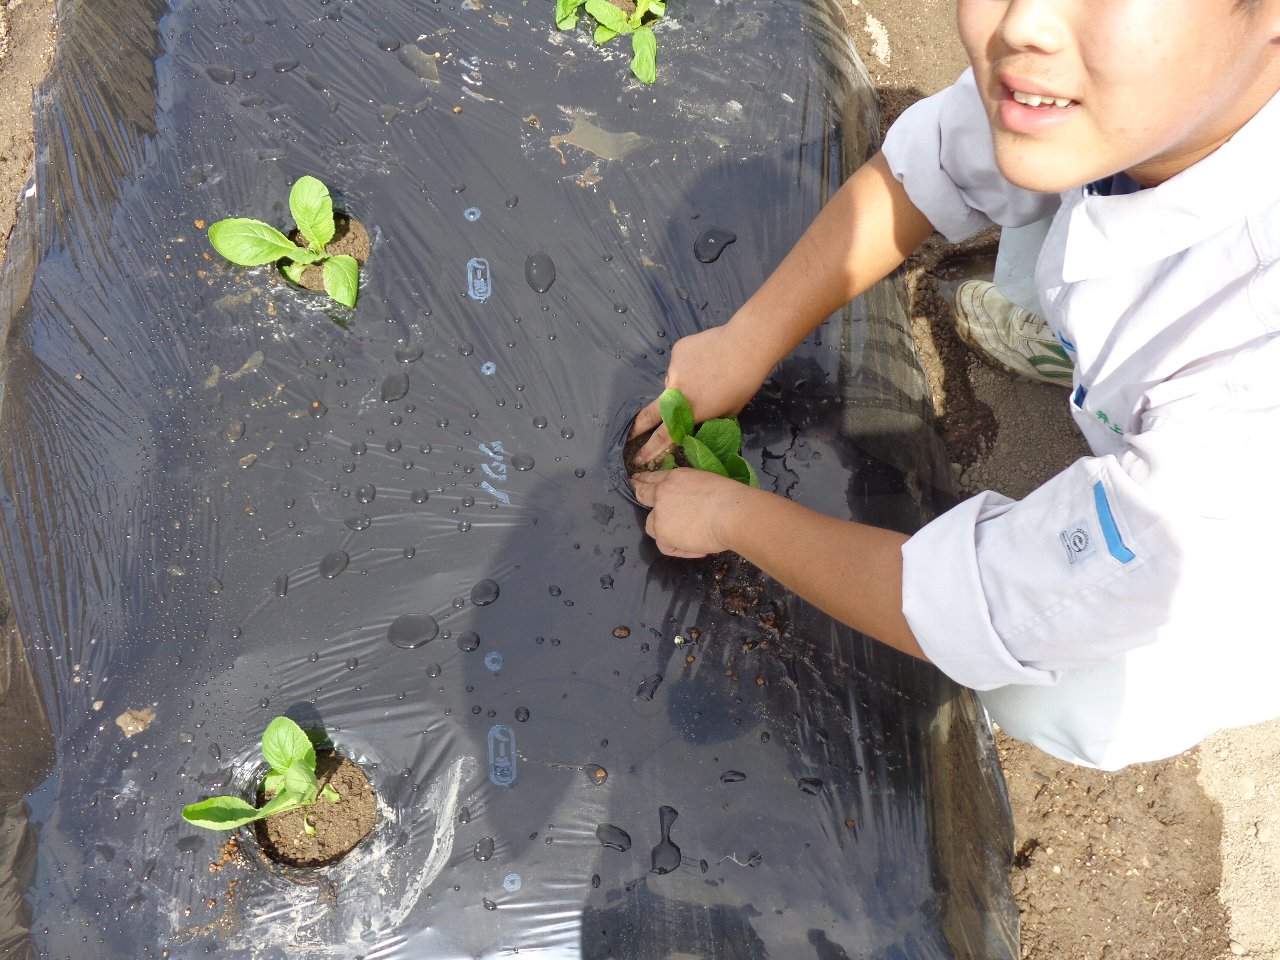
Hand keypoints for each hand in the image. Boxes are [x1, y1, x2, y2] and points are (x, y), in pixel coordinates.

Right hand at [629, 325, 771, 466]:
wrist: (746, 345)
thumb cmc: (744, 383)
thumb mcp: (728, 411)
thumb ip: (706, 417)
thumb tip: (695, 419)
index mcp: (690, 411)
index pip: (663, 436)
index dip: (649, 450)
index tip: (638, 459)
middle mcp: (675, 393)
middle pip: (650, 414)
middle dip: (638, 427)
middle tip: (630, 434)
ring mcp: (673, 370)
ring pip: (672, 383)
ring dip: (682, 384)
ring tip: (705, 374)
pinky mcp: (677, 352)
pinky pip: (679, 364)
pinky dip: (688, 365)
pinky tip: (705, 358)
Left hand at [630, 468, 755, 557]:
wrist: (731, 513)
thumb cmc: (729, 498)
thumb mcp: (705, 483)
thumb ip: (690, 491)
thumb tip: (690, 506)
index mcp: (675, 477)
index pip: (655, 478)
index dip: (645, 480)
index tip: (637, 480)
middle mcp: (662, 492)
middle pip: (642, 494)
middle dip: (639, 493)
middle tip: (636, 491)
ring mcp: (660, 513)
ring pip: (651, 525)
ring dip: (664, 531)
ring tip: (685, 538)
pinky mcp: (663, 533)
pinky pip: (665, 547)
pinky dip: (680, 550)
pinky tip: (697, 549)